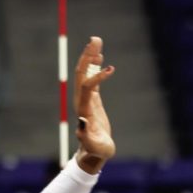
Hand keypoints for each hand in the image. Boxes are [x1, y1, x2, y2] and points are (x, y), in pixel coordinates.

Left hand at [74, 37, 115, 172]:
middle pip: (82, 74)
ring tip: (97, 41)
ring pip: (86, 73)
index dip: (97, 76)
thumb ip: (86, 136)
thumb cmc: (96, 150)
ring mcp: (86, 98)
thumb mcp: (94, 146)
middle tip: (95, 39)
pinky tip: (99, 57)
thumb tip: (80, 124)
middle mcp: (81, 100)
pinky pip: (91, 78)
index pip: (87, 86)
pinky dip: (95, 66)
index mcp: (83, 108)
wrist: (93, 153)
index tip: (111, 68)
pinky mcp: (92, 99)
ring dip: (90, 57)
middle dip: (88, 56)